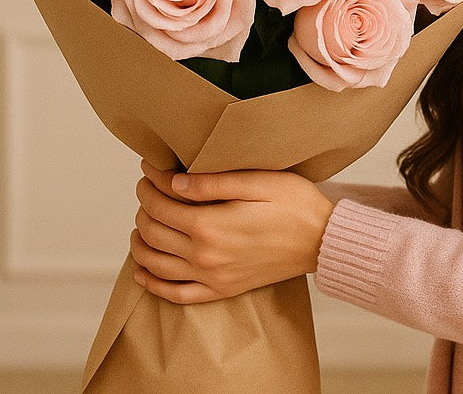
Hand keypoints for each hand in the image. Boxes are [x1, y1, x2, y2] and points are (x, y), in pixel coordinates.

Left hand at [131, 159, 335, 304]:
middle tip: (147, 189)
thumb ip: (214, 182)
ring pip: (156, 263)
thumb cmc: (296, 205)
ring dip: (140, 241)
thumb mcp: (259, 182)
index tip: (148, 167)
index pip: (161, 204)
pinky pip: (176, 294)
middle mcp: (205, 255)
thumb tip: (174, 182)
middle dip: (144, 206)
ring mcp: (212, 277)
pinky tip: (143, 270)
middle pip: (153, 231)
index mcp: (211, 226)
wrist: (322, 241)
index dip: (149, 183)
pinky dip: (153, 284)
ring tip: (143, 221)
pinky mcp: (222, 290)